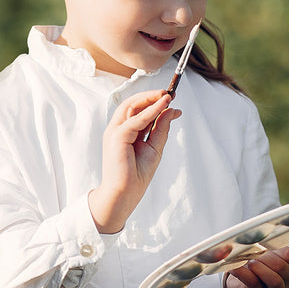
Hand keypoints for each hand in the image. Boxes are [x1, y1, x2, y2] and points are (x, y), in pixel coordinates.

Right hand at [88, 89, 180, 233]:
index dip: (154, 102)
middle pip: (132, 104)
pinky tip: (162, 105)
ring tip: (167, 95)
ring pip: (131, 106)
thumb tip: (173, 110)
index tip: (171, 98)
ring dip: (150, 98)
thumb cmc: (137, 175)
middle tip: (169, 93)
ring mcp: (115, 132)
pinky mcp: (117, 136)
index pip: (138, 110)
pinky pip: (136, 119)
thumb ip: (162, 128)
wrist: (125, 194)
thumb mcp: (155, 147)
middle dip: (151, 96)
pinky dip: (150, 111)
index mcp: (125, 132)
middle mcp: (118, 129)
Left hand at [224, 246, 288, 287]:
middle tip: (254, 253)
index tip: (264, 242)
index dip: (278, 247)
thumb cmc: (258, 264)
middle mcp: (287, 280)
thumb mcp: (266, 252)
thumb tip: (254, 232)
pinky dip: (242, 272)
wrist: (242, 285)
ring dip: (259, 267)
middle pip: (282, 267)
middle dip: (266, 258)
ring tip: (249, 262)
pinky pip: (253, 283)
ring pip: (274, 280)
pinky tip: (234, 266)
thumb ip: (265, 242)